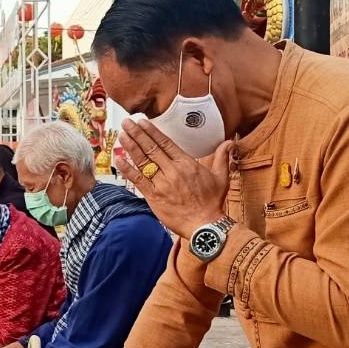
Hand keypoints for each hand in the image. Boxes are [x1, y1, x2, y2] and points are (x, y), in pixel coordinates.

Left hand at [115, 118, 231, 239]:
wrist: (204, 225)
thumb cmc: (212, 202)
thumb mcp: (221, 177)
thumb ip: (222, 157)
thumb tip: (230, 142)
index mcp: (186, 164)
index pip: (166, 143)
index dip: (152, 131)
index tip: (143, 122)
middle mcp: (172, 171)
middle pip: (151, 149)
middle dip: (137, 134)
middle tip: (127, 123)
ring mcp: (161, 184)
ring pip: (143, 162)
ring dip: (131, 147)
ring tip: (122, 135)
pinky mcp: (153, 196)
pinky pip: (138, 180)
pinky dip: (127, 169)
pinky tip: (119, 159)